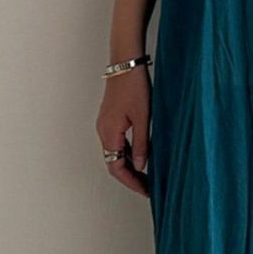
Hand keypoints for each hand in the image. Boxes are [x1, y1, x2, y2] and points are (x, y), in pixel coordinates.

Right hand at [97, 67, 149, 195]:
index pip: (116, 167)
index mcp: (109, 133)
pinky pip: (117, 143)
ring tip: (148, 175)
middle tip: (148, 187)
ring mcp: (106, 125)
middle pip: (114, 163)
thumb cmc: (134, 85)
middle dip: (131, 177)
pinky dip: (128, 153)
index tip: (145, 190)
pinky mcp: (111, 119)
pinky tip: (143, 156)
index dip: (131, 182)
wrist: (125, 62)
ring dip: (130, 166)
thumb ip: (142, 144)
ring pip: (115, 153)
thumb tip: (141, 165)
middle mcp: (104, 131)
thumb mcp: (143, 118)